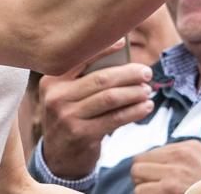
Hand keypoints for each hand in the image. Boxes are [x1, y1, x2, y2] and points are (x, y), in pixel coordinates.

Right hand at [37, 49, 153, 179]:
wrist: (59, 157)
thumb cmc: (70, 117)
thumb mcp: (67, 96)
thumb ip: (85, 79)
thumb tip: (122, 61)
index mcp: (52, 81)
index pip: (81, 59)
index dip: (104, 49)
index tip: (122, 43)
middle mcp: (57, 97)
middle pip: (101, 79)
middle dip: (128, 74)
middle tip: (146, 72)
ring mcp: (68, 117)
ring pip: (110, 98)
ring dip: (134, 93)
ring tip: (147, 90)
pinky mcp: (81, 134)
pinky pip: (115, 118)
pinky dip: (134, 111)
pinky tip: (146, 107)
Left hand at [130, 140, 200, 193]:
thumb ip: (184, 157)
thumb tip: (159, 161)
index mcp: (189, 147)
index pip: (152, 152)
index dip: (151, 168)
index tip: (158, 178)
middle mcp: (180, 155)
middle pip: (140, 160)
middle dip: (143, 176)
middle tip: (153, 187)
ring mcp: (174, 171)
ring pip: (137, 173)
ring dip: (143, 186)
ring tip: (157, 193)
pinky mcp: (170, 187)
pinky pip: (140, 190)